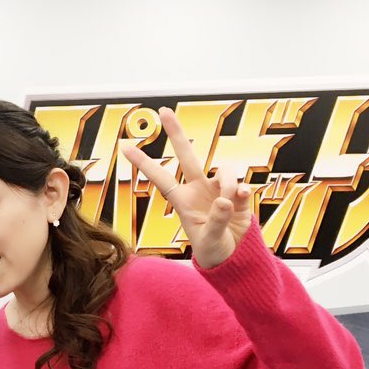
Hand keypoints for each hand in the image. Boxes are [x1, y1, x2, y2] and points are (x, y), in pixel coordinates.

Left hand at [122, 106, 252, 268]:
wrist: (235, 258)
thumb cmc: (214, 252)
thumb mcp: (211, 242)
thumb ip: (217, 221)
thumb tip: (225, 199)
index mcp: (183, 201)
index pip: (161, 177)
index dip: (144, 163)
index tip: (124, 147)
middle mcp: (199, 189)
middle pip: (187, 155)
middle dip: (176, 133)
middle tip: (164, 110)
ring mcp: (219, 188)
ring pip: (225, 169)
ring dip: (229, 183)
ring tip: (229, 206)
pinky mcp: (238, 192)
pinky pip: (242, 183)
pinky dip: (243, 191)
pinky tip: (242, 200)